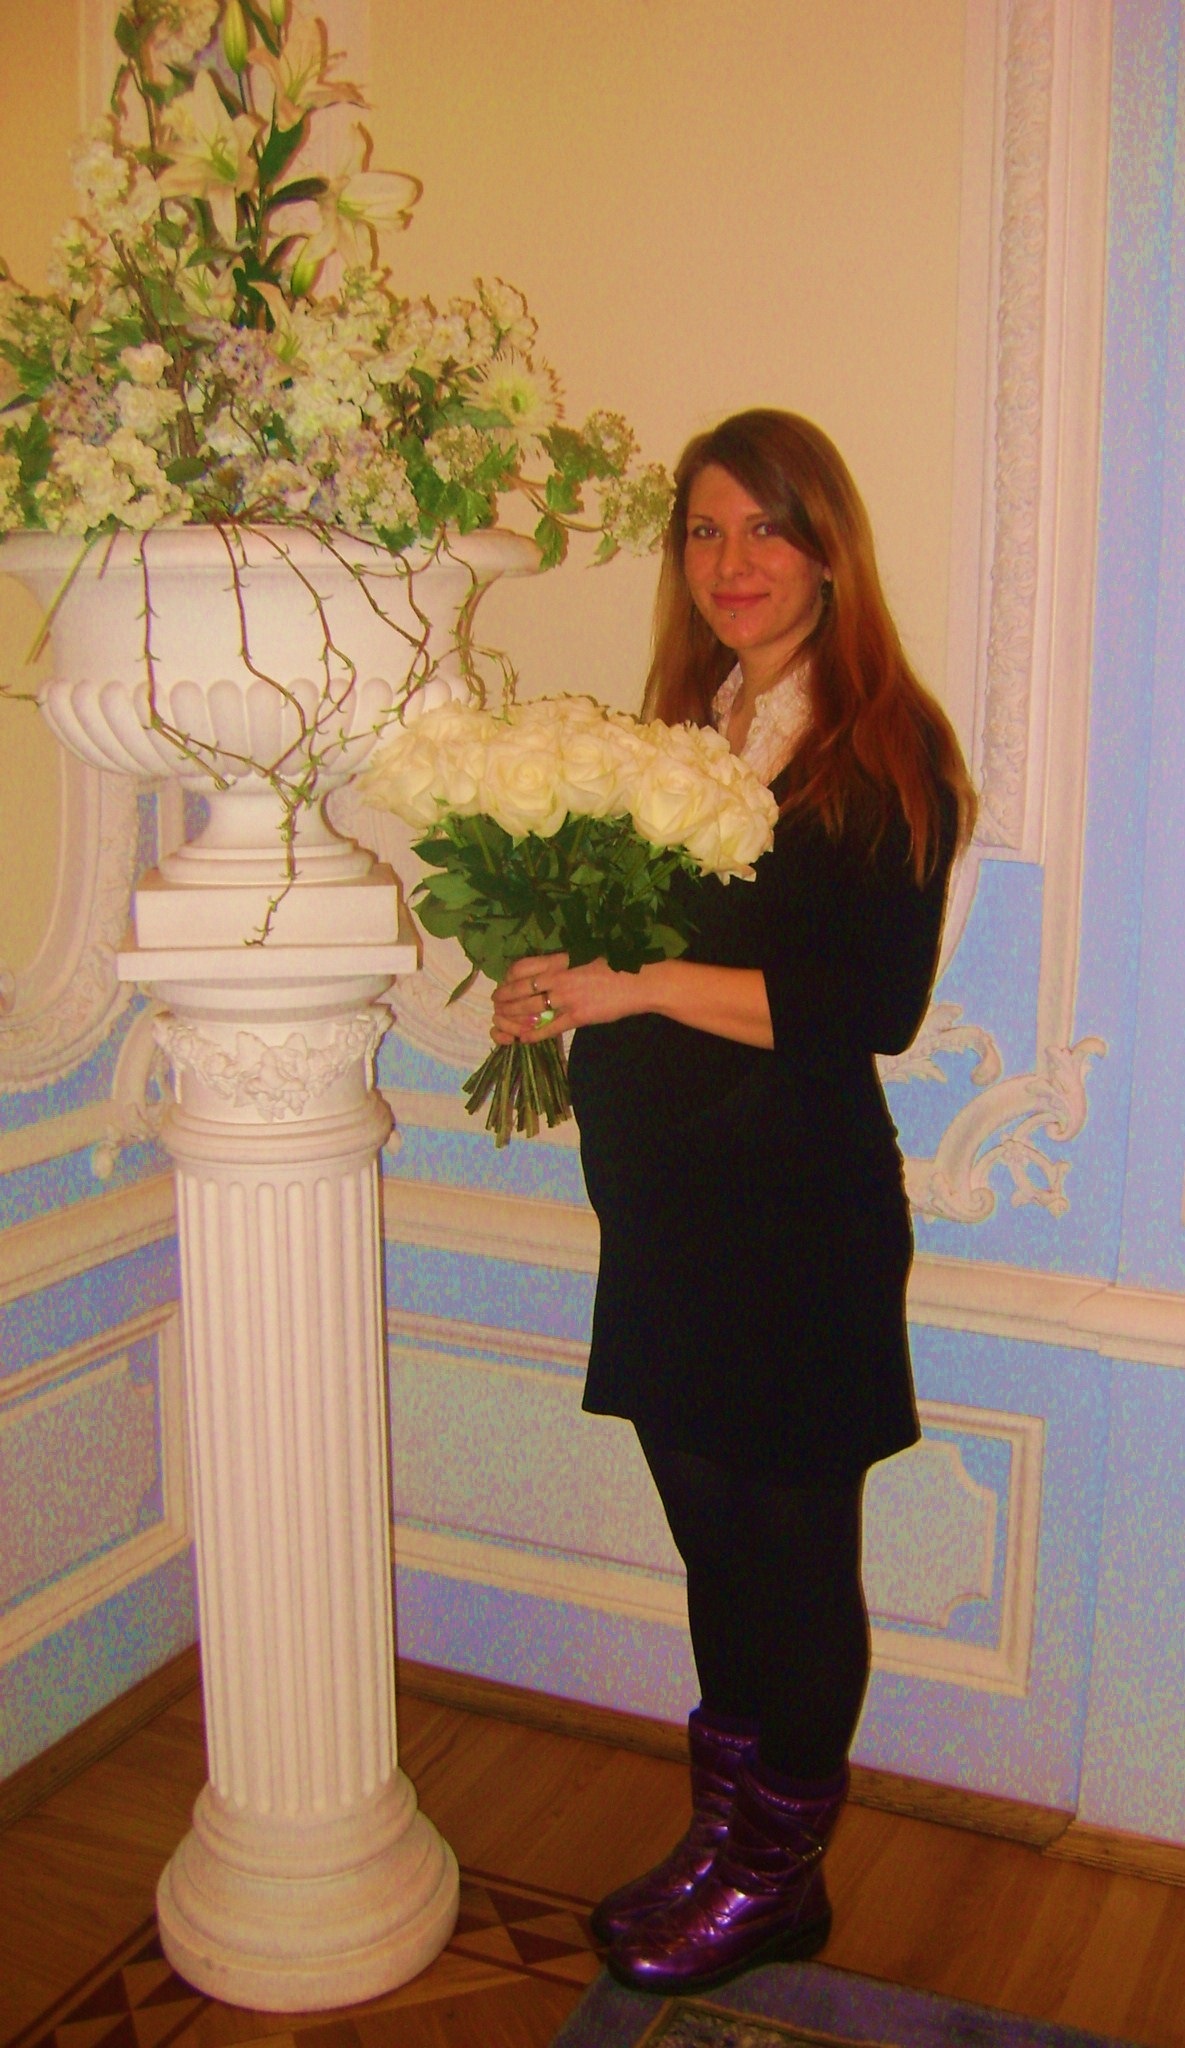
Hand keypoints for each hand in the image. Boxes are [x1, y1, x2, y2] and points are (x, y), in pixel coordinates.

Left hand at [491, 954, 650, 1042]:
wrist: (640, 979)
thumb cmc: (615, 964)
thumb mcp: (584, 955)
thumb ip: (563, 963)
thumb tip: (546, 969)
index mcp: (559, 960)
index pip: (521, 968)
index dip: (508, 977)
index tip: (505, 982)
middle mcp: (558, 978)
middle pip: (519, 989)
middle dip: (503, 998)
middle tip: (497, 1003)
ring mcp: (567, 998)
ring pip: (529, 1009)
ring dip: (512, 1016)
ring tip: (503, 1020)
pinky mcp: (577, 1016)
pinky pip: (549, 1028)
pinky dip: (533, 1034)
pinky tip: (523, 1038)